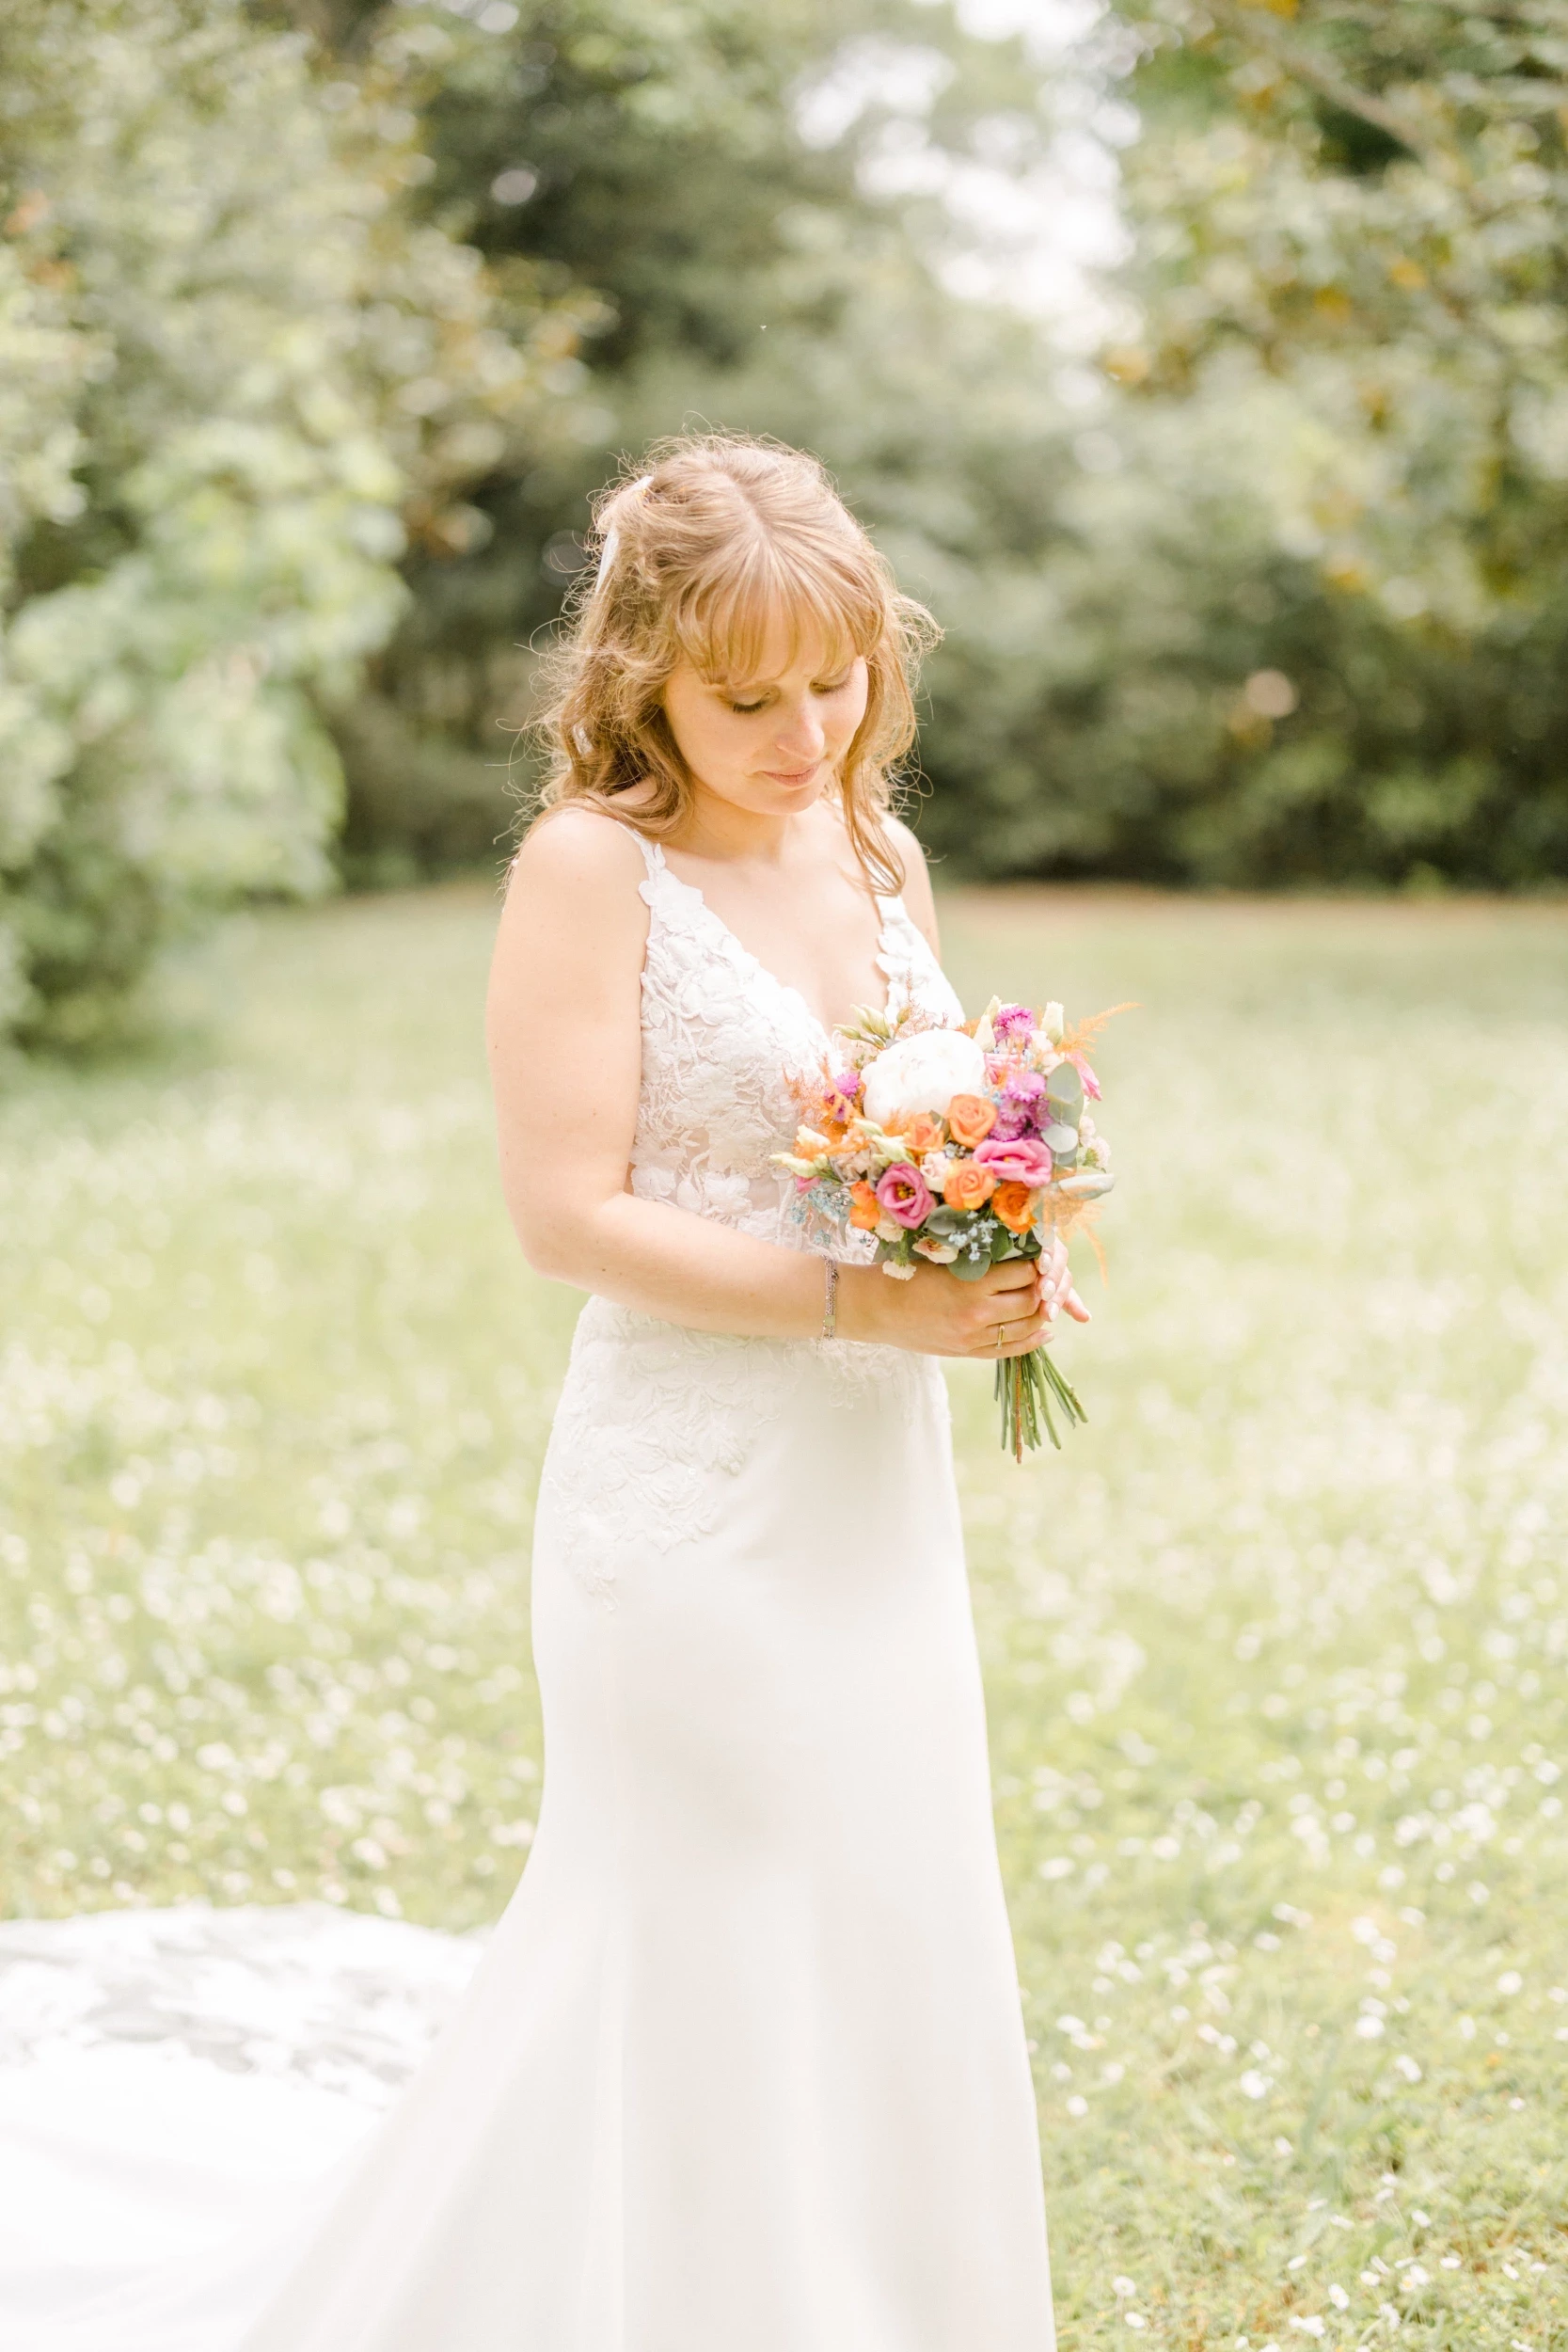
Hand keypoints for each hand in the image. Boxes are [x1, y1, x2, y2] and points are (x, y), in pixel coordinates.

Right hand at [839, 1240, 1088, 1359]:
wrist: (875, 1308)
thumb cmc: (906, 1274)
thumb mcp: (943, 1257)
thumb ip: (978, 1258)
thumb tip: (1018, 1250)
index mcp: (970, 1282)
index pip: (1024, 1273)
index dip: (1037, 1264)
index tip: (1038, 1255)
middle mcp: (977, 1312)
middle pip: (1031, 1302)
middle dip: (1043, 1288)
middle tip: (1045, 1277)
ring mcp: (972, 1336)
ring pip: (1026, 1327)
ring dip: (1040, 1313)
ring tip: (1044, 1301)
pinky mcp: (966, 1352)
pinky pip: (1010, 1350)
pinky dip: (1033, 1340)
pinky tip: (1044, 1331)